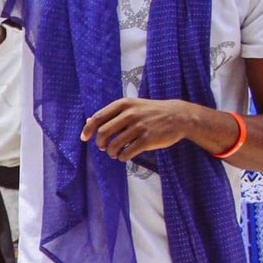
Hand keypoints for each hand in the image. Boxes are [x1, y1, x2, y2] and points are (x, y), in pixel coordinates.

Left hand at [81, 97, 197, 160]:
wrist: (178, 116)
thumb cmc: (151, 112)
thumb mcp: (132, 106)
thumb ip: (111, 114)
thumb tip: (88, 121)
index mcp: (124, 104)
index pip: (98, 117)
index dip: (88, 129)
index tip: (84, 138)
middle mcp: (130, 114)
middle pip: (103, 132)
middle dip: (100, 143)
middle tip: (103, 147)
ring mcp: (139, 127)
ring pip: (114, 145)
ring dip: (111, 152)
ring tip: (114, 153)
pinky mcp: (147, 139)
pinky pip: (127, 153)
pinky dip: (122, 157)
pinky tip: (124, 156)